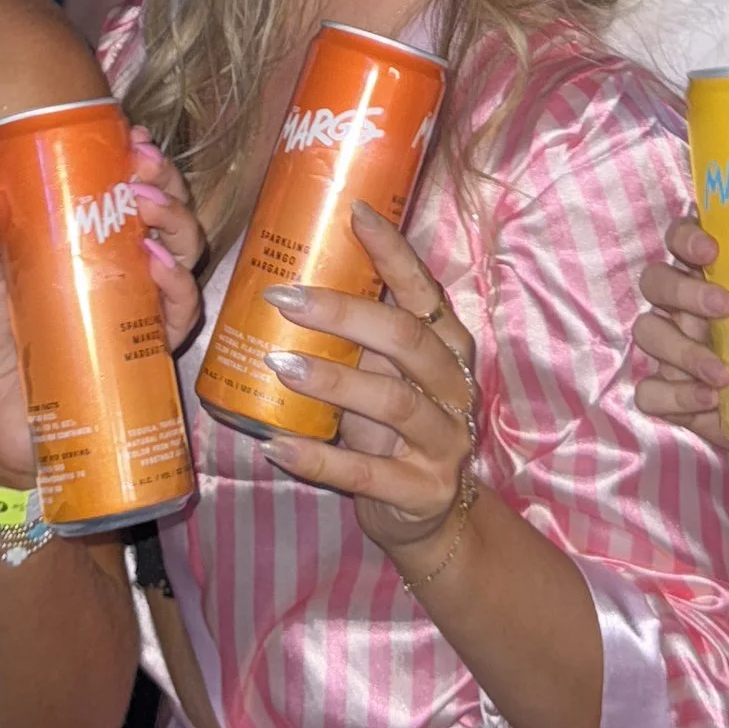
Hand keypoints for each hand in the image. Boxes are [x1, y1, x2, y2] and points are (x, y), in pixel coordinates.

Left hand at [0, 131, 205, 487]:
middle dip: (162, 183)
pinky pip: (175, 315)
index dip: (133, 160)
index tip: (131, 136)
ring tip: (148, 208)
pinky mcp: (141, 355)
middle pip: (159, 214)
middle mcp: (111, 271)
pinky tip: (157, 265)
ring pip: (179, 254)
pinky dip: (175, 285)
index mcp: (73, 243)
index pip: (117, 189)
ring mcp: (130, 311)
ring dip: (174, 223)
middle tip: (144, 167)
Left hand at [262, 201, 479, 564]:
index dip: (391, 250)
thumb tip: (288, 277)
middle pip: (405, 339)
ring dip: (332, 380)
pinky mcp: (421, 490)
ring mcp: (443, 441)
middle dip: (344, 313)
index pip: (422, 290)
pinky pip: (364, 473)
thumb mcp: (385, 374)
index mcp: (447, 346)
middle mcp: (453, 387)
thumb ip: (359, 336)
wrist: (429, 516)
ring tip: (279, 365)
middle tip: (284, 297)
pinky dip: (317, 458)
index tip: (353, 211)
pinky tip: (275, 444)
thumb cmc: (394, 427)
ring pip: (392, 401)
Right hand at [631, 219, 728, 438]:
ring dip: (682, 350)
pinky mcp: (668, 395)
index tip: (713, 249)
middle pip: (656, 280)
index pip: (681, 239)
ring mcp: (670, 351)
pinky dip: (676, 395)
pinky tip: (709, 401)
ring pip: (648, 332)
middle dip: (683, 289)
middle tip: (725, 306)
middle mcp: (683, 308)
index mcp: (713, 277)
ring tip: (724, 373)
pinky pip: (650, 391)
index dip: (686, 236)